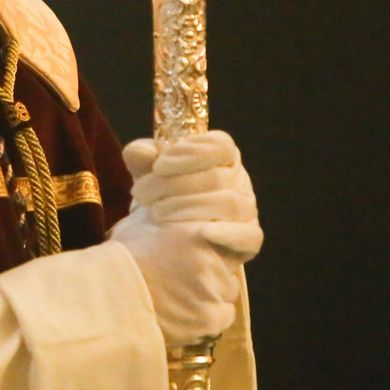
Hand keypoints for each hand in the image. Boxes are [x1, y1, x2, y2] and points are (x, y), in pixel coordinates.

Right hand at [109, 206, 241, 345]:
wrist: (107, 297)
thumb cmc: (120, 258)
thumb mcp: (142, 221)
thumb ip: (167, 213)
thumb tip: (173, 201)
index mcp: (199, 229)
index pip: (229, 237)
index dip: (214, 247)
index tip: (198, 256)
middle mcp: (212, 256)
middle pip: (229, 265)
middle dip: (213, 271)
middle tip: (185, 278)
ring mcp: (213, 288)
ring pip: (227, 291)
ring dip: (211, 294)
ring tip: (182, 297)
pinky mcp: (209, 317)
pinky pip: (224, 316)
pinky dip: (208, 317)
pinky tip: (186, 314)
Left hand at [122, 131, 262, 260]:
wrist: (162, 244)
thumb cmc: (162, 200)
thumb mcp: (147, 176)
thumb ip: (142, 159)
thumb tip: (140, 152)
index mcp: (222, 159)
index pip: (220, 146)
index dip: (192, 152)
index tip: (159, 164)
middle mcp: (239, 182)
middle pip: (217, 176)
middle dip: (174, 184)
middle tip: (141, 193)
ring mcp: (246, 212)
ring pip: (229, 203)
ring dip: (188, 206)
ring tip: (155, 213)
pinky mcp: (248, 241)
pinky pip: (249, 236)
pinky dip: (229, 234)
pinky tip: (203, 233)